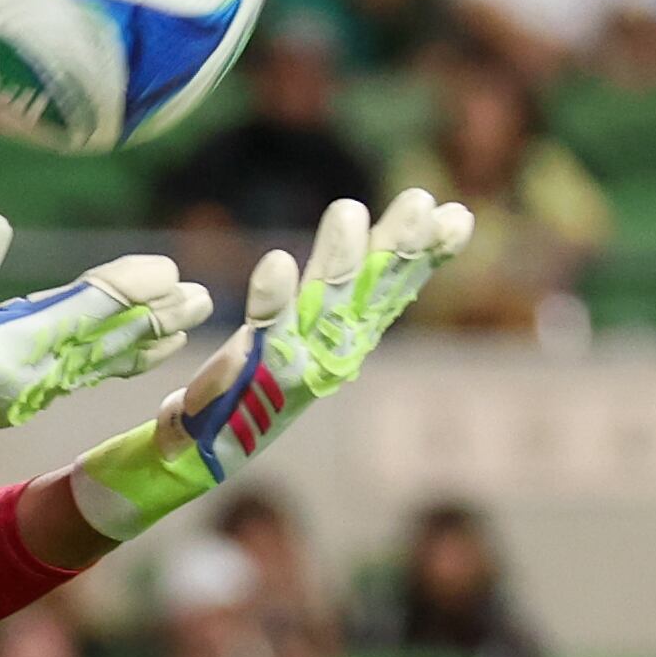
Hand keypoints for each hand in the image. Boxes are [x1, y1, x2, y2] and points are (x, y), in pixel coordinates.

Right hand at [0, 212, 210, 504]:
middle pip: (105, 342)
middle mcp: (31, 377)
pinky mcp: (20, 401)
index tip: (166, 269)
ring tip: (186, 323)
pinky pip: (83, 377)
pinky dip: (116, 361)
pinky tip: (135, 352)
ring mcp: (29, 394)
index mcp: (9, 348)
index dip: (127, 290)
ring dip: (145, 341)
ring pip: (100, 362)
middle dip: (155, 318)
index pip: (83, 312)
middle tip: (202, 296)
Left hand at [71, 189, 471, 541]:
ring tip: (348, 211)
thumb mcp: (295, 337)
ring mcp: (291, 368)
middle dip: (398, 249)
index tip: (458, 217)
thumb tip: (357, 237)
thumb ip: (324, 294)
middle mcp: (327, 355)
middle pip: (369, 294)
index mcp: (342, 340)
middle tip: (421, 201)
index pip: (391, 290)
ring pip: (323, 308)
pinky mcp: (247, 377)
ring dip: (337, 262)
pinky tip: (274, 264)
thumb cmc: (250, 390)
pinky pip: (261, 335)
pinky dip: (271, 302)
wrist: (197, 454)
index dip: (424, 255)